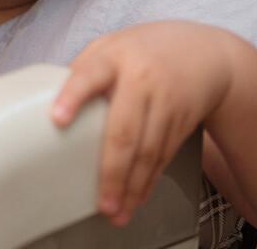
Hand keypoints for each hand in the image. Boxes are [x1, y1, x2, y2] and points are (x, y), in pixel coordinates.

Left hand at [49, 22, 235, 225]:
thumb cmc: (145, 50)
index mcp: (114, 57)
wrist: (207, 53)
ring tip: (117, 211)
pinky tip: (137, 198)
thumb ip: (84, 68)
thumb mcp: (111, 45)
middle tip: (102, 202)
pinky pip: (163, 156)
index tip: (57, 119)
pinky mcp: (181, 122)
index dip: (72, 97)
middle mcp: (142, 81)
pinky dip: (149, 181)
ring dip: (133, 186)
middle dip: (112, 171)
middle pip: (125, 130)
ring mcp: (165, 103)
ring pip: (148, 151)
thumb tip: (49, 100)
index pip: (89, 75)